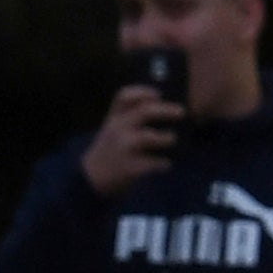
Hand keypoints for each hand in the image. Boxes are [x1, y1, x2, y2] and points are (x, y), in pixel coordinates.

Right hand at [77, 79, 186, 197]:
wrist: (91, 180)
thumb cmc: (108, 150)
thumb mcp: (110, 129)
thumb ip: (128, 117)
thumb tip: (164, 109)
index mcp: (113, 118)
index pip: (124, 96)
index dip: (143, 92)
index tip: (158, 94)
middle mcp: (117, 129)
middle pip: (145, 111)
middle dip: (166, 110)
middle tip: (181, 112)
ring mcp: (123, 148)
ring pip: (150, 136)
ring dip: (166, 137)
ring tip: (172, 139)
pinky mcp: (129, 168)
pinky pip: (153, 163)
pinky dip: (163, 163)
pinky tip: (166, 164)